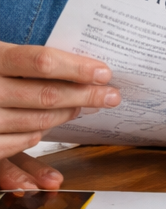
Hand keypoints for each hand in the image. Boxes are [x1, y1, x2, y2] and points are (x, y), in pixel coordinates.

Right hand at [0, 41, 119, 189]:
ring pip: (34, 123)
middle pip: (45, 95)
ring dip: (64, 116)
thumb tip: (83, 69)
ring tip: (82, 107)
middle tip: (111, 95)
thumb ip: (28, 63)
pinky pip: (11, 147)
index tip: (105, 73)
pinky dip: (32, 139)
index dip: (77, 68)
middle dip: (85, 96)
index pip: (41, 61)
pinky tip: (43, 131)